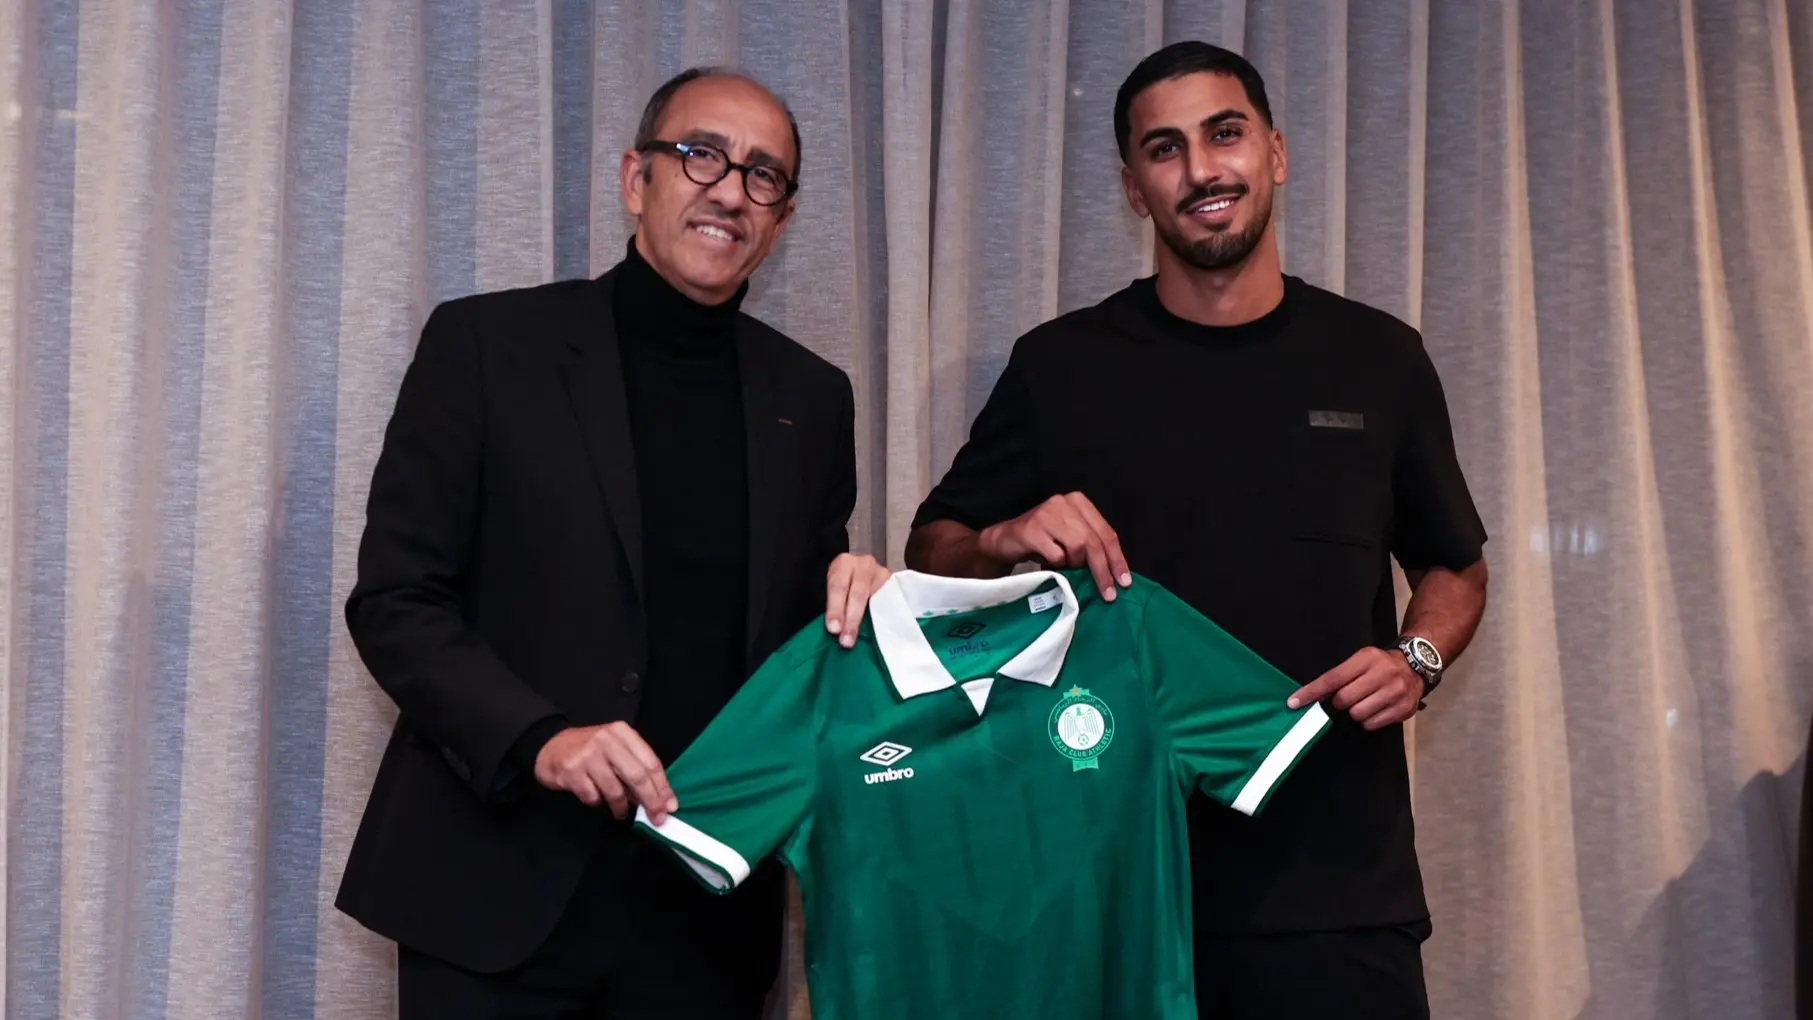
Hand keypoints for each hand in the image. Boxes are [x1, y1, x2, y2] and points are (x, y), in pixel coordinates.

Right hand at [533, 722, 676, 821]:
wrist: (549, 747)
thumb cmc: (589, 751)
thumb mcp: (614, 749)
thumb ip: (634, 766)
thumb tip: (658, 797)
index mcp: (622, 732)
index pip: (650, 761)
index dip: (662, 786)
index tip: (670, 806)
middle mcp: (606, 740)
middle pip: (637, 776)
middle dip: (650, 801)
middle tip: (656, 818)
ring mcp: (587, 755)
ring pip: (615, 790)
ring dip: (621, 807)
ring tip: (621, 812)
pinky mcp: (571, 771)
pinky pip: (593, 796)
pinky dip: (597, 802)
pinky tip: (595, 798)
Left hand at [825, 553, 889, 647]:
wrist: (859, 574)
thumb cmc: (842, 585)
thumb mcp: (832, 589)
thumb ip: (832, 605)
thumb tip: (832, 630)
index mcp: (843, 564)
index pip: (838, 586)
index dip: (836, 608)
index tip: (834, 629)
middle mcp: (865, 565)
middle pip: (859, 592)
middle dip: (852, 618)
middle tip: (847, 641)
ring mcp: (882, 573)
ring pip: (877, 598)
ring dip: (870, 622)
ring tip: (864, 639)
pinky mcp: (894, 584)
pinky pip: (891, 602)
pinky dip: (884, 619)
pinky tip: (880, 632)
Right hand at [977, 492, 1131, 599]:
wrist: (1004, 541)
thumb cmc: (1043, 542)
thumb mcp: (1071, 537)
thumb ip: (1092, 545)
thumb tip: (1117, 573)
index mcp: (1079, 502)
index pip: (1106, 532)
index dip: (1117, 559)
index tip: (1124, 582)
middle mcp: (1064, 503)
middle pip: (1094, 541)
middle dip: (1103, 570)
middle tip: (1109, 594)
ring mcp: (1047, 514)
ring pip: (1078, 546)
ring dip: (1074, 564)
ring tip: (1064, 565)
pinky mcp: (1032, 529)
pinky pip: (1056, 555)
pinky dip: (1056, 565)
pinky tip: (1048, 562)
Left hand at [1287, 647, 1423, 729]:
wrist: (1415, 666)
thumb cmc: (1379, 665)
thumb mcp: (1359, 661)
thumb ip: (1338, 677)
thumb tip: (1309, 697)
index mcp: (1367, 659)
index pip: (1332, 678)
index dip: (1311, 692)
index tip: (1293, 703)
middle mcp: (1383, 674)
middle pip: (1344, 700)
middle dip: (1340, 703)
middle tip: (1348, 698)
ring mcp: (1395, 692)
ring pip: (1358, 714)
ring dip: (1355, 713)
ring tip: (1364, 702)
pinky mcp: (1404, 709)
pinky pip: (1372, 724)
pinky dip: (1368, 721)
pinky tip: (1376, 709)